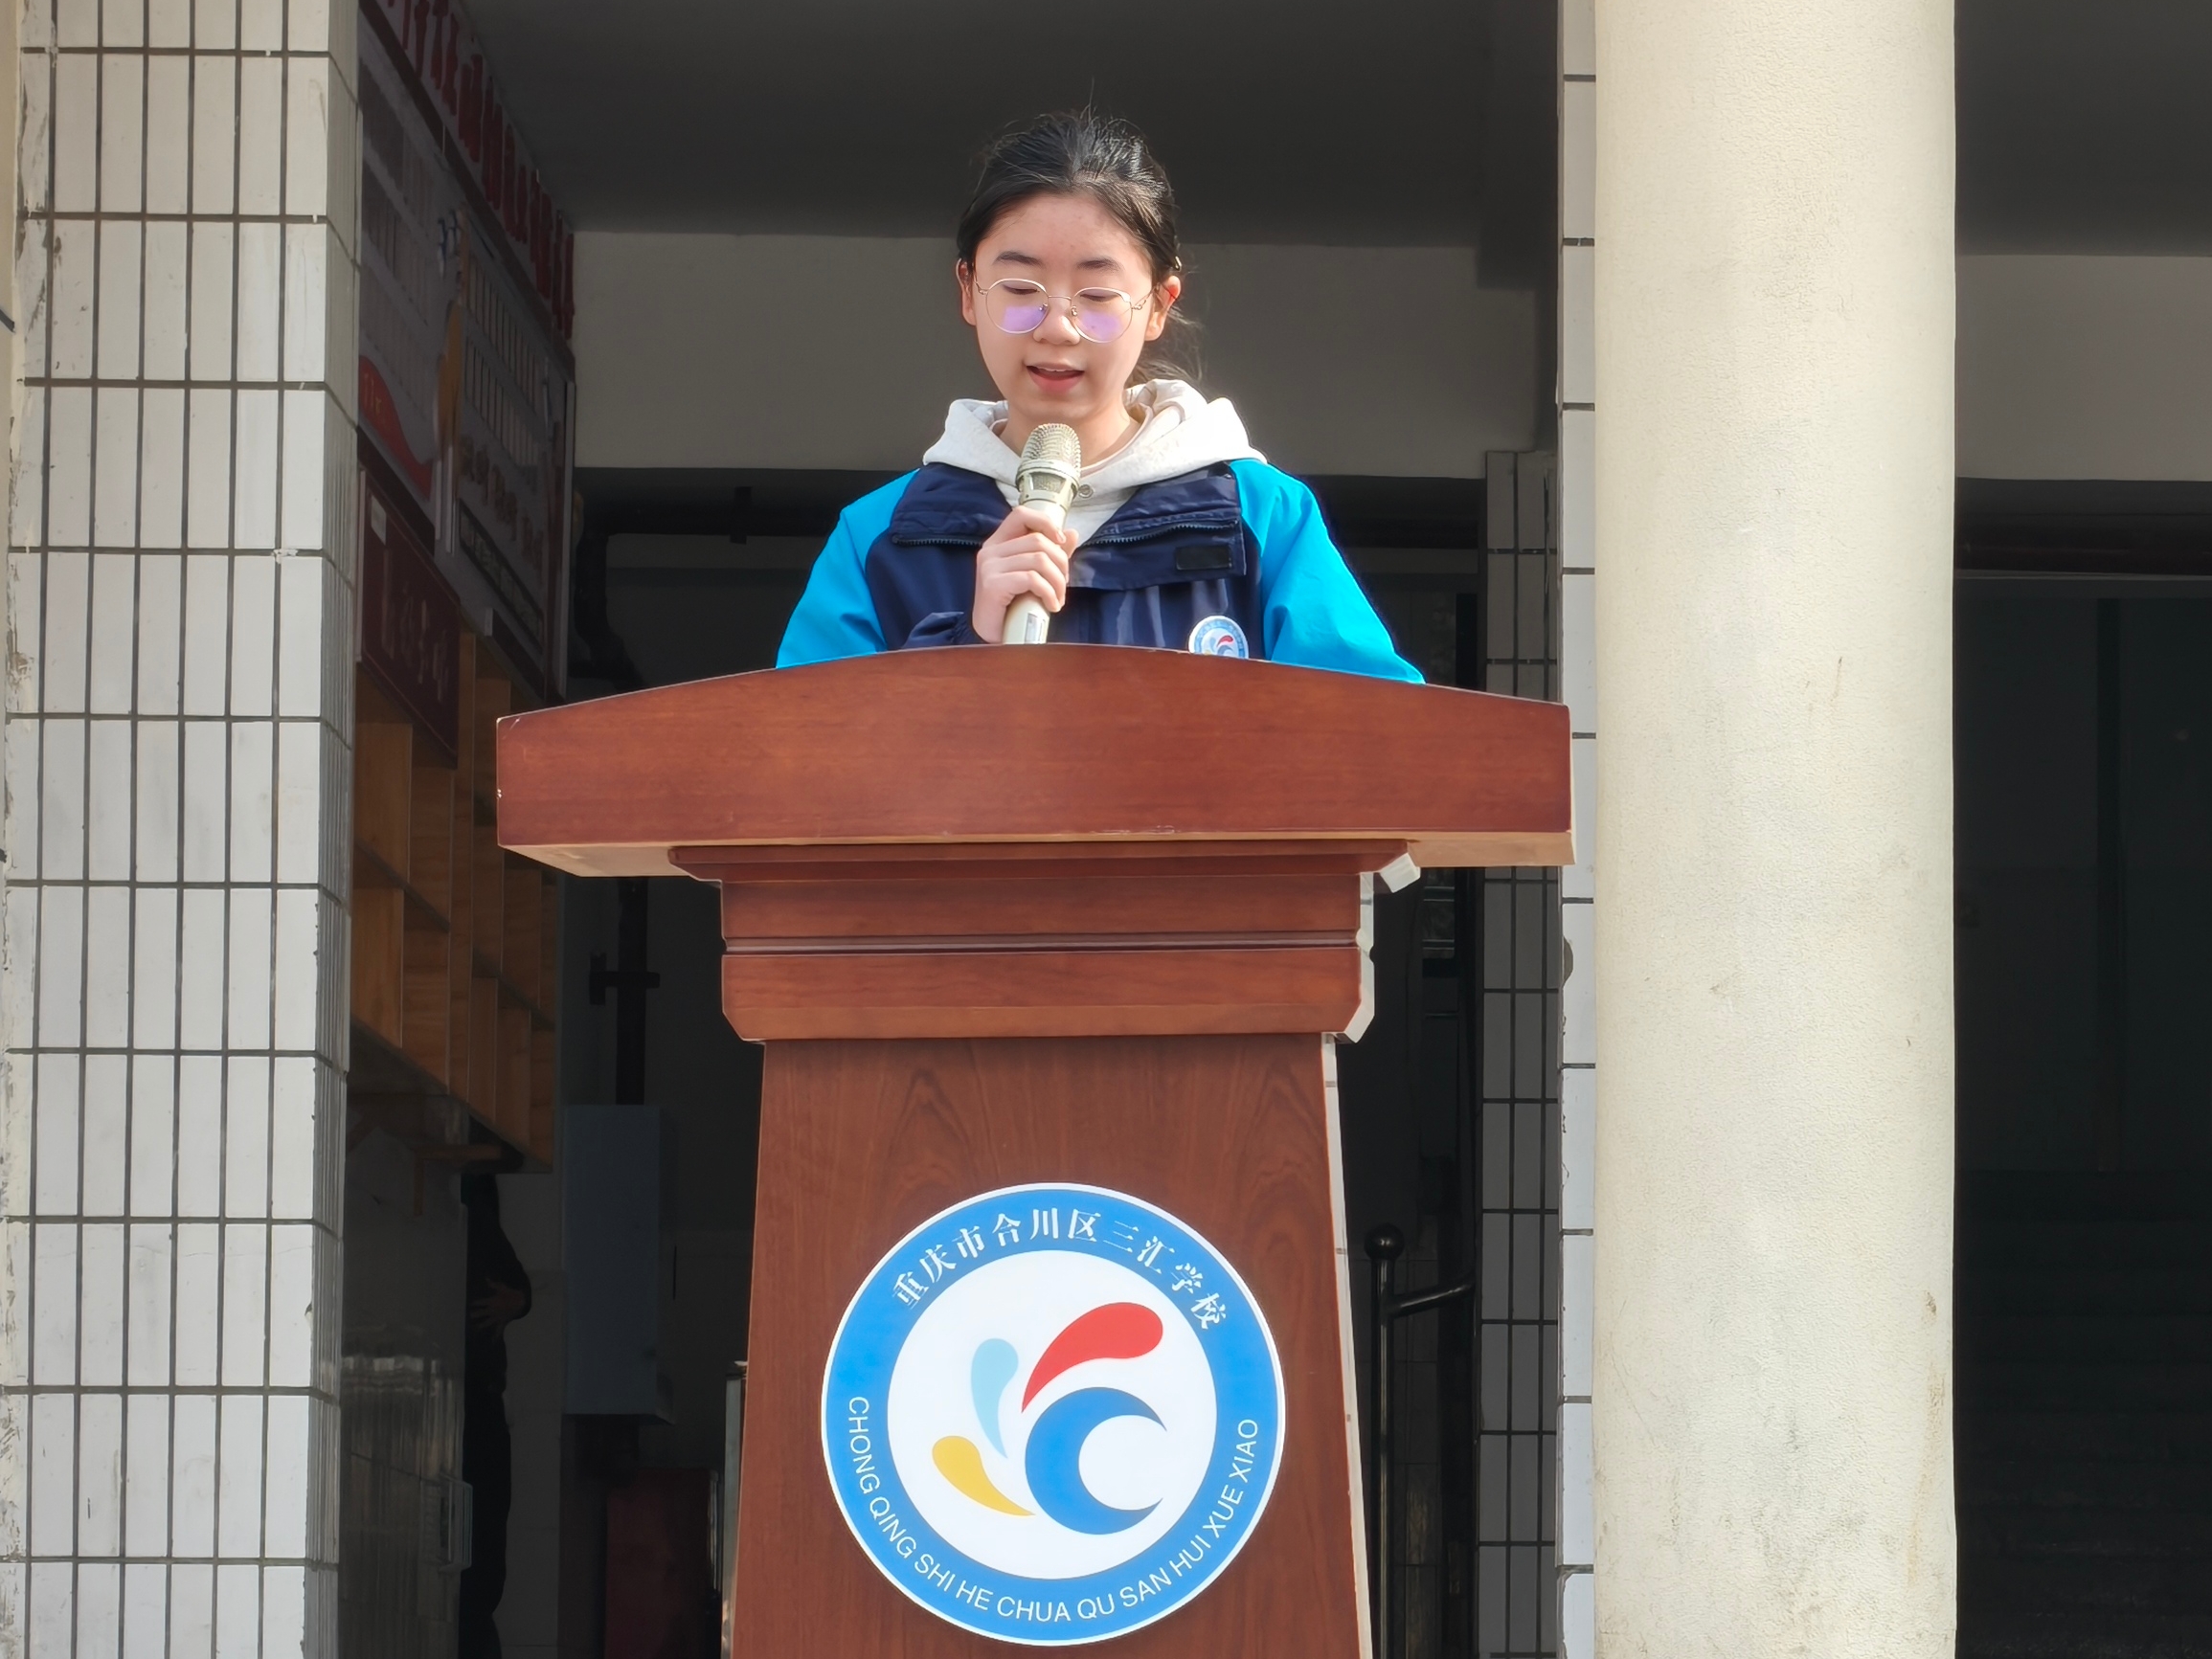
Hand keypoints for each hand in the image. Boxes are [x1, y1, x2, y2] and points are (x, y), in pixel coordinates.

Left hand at [470, 1281, 528, 1331]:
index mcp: (491, 1302)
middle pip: (480, 1313)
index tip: (471, 1303)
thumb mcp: (502, 1287)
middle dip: (474, 1314)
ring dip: (481, 1325)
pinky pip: (499, 1330)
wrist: (521, 1302)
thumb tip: (485, 1278)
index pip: (480, 1302)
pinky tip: (493, 1342)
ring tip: (475, 1328)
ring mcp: (497, 1318)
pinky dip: (496, 1336)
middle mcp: (492, 1311)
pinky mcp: (502, 1322)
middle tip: (470, 1315)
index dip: (475, 1303)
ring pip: (487, 1323)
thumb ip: (493, 1284)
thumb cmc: (511, 1294)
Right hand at [972, 504, 1074, 643]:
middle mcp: (990, 551)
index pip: (1021, 514)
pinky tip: (1051, 606)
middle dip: (1061, 563)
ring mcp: (989, 567)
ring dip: (1057, 582)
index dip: (1045, 523)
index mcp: (998, 543)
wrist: (992, 637)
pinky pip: (1032, 579)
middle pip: (1038, 540)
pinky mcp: (992, 584)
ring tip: (1058, 599)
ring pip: (1039, 560)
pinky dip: (1049, 593)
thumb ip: (1051, 554)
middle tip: (1062, 585)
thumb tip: (1073, 533)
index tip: (1062, 542)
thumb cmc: (1012, 607)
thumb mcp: (1034, 576)